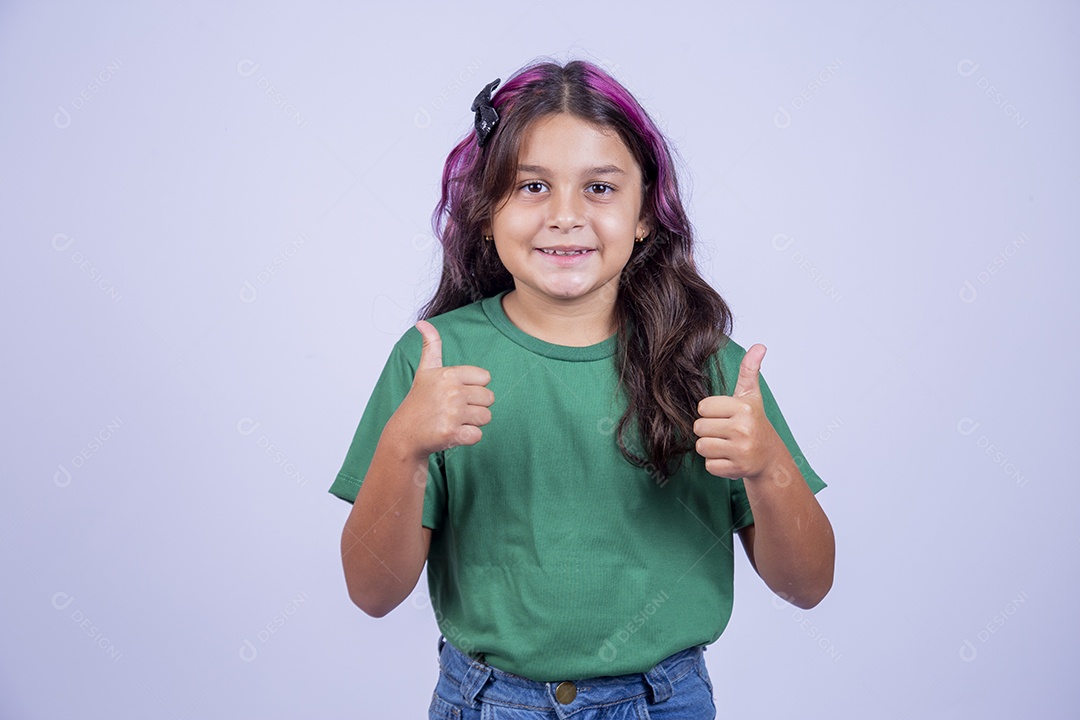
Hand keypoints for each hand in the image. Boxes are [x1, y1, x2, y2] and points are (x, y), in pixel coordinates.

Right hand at [388, 321, 493, 459]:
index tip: (456, 393)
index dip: (474, 387)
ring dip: (472, 422)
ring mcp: (452, 413)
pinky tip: (452, 433)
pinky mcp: (452, 433)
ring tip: (453, 421)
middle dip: (475, 406)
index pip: (485, 377)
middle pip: (489, 398)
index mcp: (448, 374)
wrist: (405, 434)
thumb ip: (430, 346)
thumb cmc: (419, 401)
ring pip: (486, 417)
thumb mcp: (425, 371)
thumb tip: (422, 322)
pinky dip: (467, 437)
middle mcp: (452, 391)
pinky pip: (478, 435)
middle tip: (454, 410)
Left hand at [693, 343, 784, 481]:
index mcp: (743, 408)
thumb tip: (759, 346)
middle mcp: (743, 428)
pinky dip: (716, 464)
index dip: (710, 412)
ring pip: (701, 446)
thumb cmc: (754, 423)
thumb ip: (749, 371)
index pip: (703, 407)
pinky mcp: (736, 469)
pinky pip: (708, 465)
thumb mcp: (751, 396)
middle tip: (725, 432)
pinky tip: (730, 458)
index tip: (725, 416)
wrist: (769, 457)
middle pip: (699, 427)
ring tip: (727, 445)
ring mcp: (740, 450)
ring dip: (710, 448)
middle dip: (708, 431)